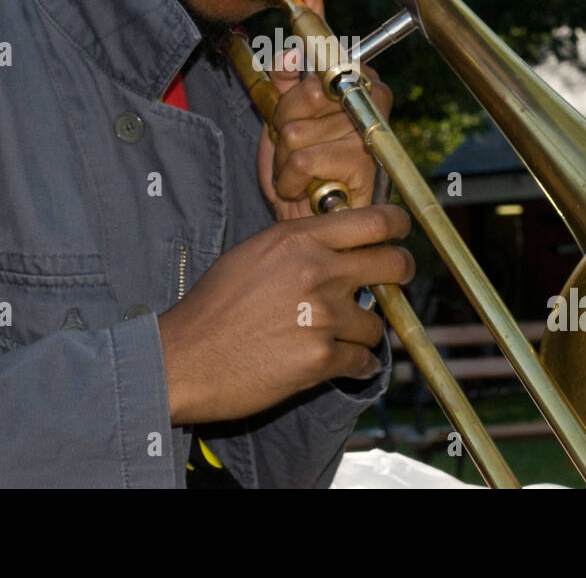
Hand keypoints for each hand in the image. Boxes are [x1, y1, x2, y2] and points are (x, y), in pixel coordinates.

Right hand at [155, 204, 412, 424]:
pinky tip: (338, 363)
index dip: (396, 225)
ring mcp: (322, 316)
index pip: (373, 221)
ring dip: (363, 332)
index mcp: (298, 239)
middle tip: (394, 281)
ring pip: (377, 322)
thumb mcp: (253, 253)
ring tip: (336, 337)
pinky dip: (356, 365)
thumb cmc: (213, 306)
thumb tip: (338, 244)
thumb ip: (298, 244)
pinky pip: (363, 361)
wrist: (184, 358)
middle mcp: (317, 271)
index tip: (401, 232)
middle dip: (400, 273)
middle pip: (393, 263)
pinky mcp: (320, 359)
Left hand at [256, 0, 393, 219]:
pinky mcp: (365, 170)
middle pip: (305, 88)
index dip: (307, 7)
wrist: (311, 221)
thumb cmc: (303, 166)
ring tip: (300, 170)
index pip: (330, 33)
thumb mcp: (286, 109)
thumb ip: (289, 68)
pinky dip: (290, 179)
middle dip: (284, 119)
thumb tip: (294, 18)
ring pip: (297, 128)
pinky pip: (304, 160)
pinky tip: (305, 188)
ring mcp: (371, 134)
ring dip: (285, 157)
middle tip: (290, 139)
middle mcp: (373, 97)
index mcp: (357, 76)